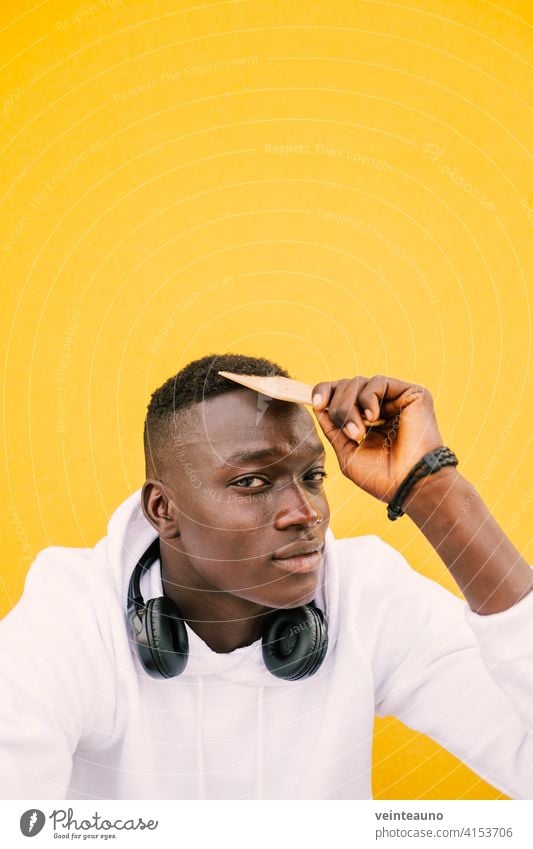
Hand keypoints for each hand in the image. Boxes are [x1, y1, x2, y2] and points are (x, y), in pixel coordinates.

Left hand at [311, 375, 443, 502]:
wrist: (410, 485)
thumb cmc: (382, 477)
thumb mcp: (347, 453)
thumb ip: (333, 429)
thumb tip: (318, 406)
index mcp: (367, 422)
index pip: (340, 395)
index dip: (325, 393)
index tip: (315, 404)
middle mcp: (381, 408)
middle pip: (346, 387)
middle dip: (339, 408)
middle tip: (350, 434)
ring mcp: (396, 400)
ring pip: (358, 382)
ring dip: (350, 406)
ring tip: (359, 432)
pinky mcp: (411, 394)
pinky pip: (378, 381)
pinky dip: (368, 398)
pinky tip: (374, 418)